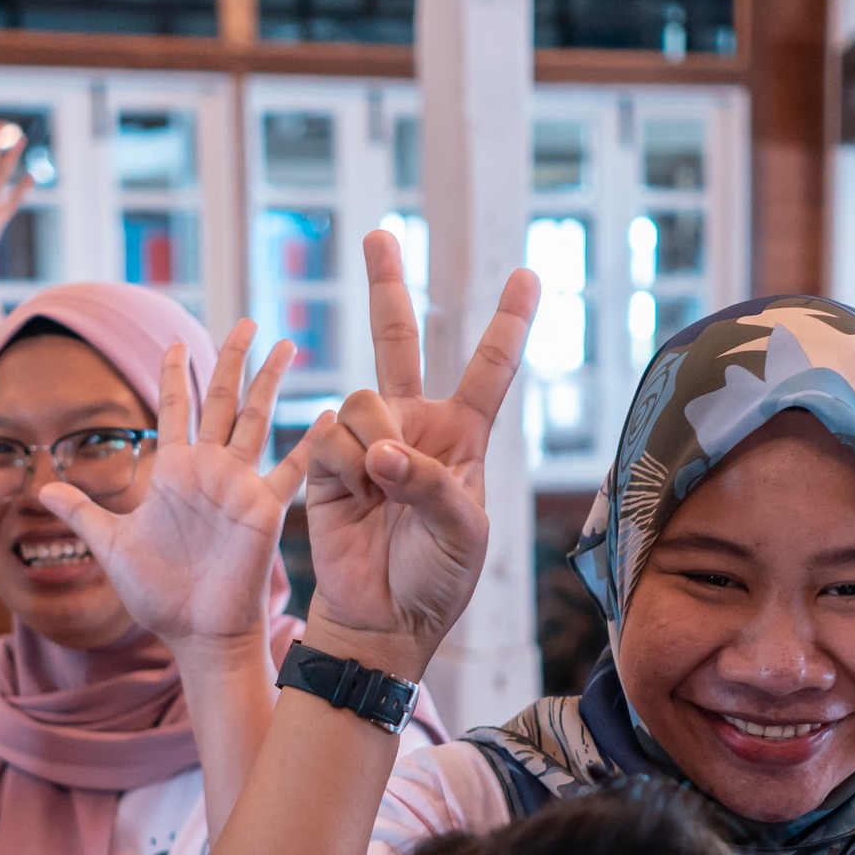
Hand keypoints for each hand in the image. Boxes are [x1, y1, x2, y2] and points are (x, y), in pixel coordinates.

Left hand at [35, 319, 314, 657]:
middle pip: (224, 400)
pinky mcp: (263, 509)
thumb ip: (82, 510)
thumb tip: (42, 484)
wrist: (194, 633)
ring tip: (286, 344)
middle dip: (232, 359)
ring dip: (271, 382)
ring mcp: (239, 487)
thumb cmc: (156, 594)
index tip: (175, 342)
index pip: (176, 409)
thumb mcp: (110, 544)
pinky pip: (291, 469)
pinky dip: (311, 443)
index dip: (175, 375)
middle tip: (247, 321)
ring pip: (258, 419)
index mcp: (173, 472)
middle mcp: (209, 471)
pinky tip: (329, 413)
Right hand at [300, 230, 538, 676]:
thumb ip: (431, 483)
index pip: (489, 368)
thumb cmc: (437, 579)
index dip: (508, 322)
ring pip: (362, 397)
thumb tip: (380, 451)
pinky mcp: (328, 460)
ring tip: (383, 489)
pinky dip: (344, 465)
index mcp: (463, 438)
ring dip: (374, 443)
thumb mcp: (464, 533)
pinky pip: (330, 435)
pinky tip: (355, 496)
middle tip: (378, 234)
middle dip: (385, 285)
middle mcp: (413, 427)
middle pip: (398, 339)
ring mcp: (367, 440)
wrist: (382, 620)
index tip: (527, 273)